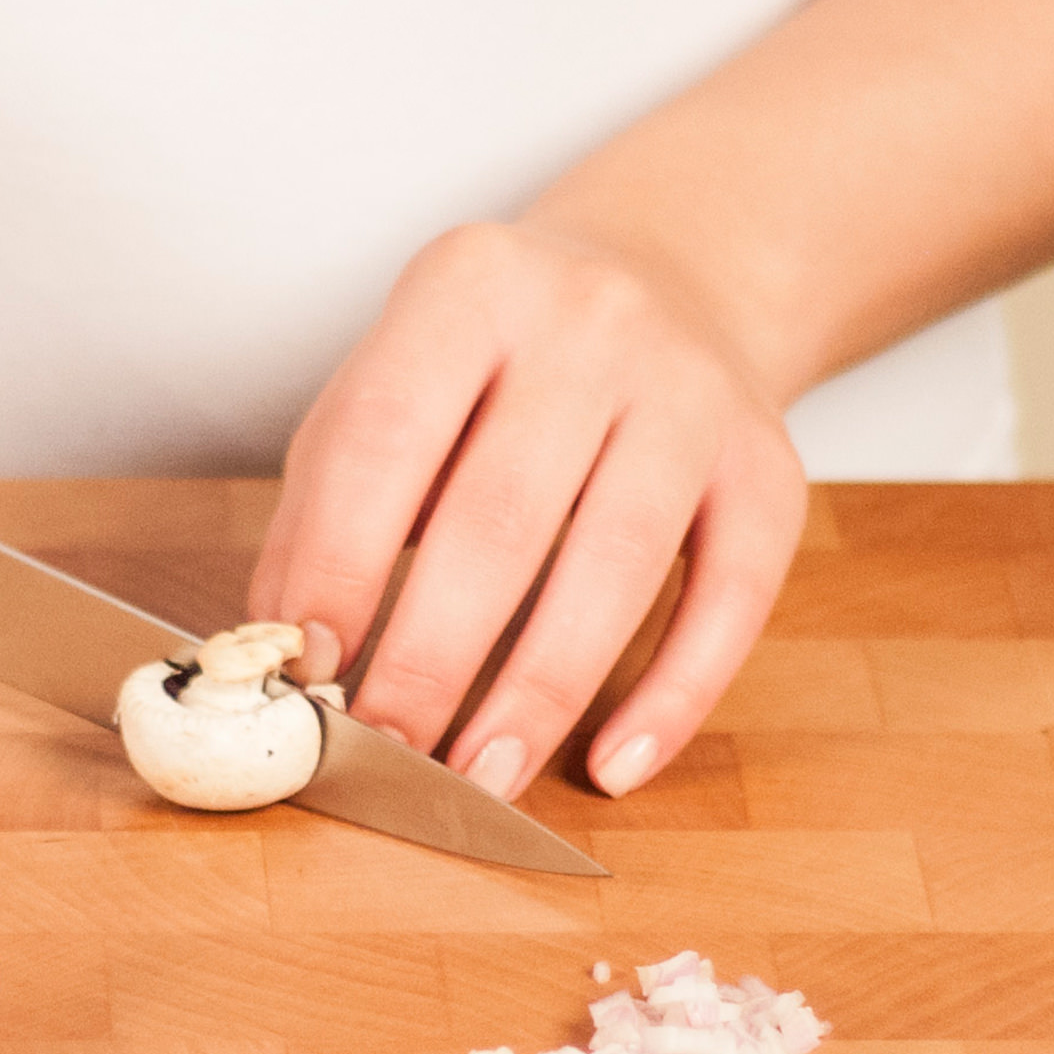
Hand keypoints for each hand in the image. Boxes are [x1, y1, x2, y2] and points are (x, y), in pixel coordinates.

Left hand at [249, 220, 806, 799]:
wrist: (674, 277)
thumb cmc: (496, 367)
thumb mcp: (391, 386)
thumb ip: (328, 502)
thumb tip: (283, 646)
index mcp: (470, 287)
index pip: (385, 436)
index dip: (338, 564)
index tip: (307, 670)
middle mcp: (593, 324)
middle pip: (501, 517)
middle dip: (431, 658)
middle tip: (383, 751)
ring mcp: (693, 392)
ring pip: (617, 565)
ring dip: (539, 694)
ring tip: (480, 777)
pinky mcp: (770, 467)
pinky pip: (730, 599)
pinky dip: (673, 697)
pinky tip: (614, 765)